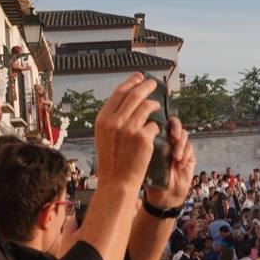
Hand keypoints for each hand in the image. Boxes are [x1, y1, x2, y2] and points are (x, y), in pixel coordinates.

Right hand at [93, 74, 160, 189]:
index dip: (131, 82)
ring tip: (156, 105)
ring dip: (154, 104)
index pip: (118, 93)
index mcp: (102, 120)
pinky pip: (154, 125)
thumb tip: (126, 103)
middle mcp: (115, 122)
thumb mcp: (103, 136)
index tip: (138, 77)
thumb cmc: (111, 162)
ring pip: (147, 107)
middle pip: (134, 95)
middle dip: (146, 86)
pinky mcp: (144, 138)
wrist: (116, 182)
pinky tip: (153, 132)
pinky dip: (155, 127)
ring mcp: (130, 129)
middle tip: (153, 83)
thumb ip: (112, 120)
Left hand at [145, 118, 196, 208]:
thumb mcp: (144, 164)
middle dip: (175, 128)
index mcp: (155, 141)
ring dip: (180, 144)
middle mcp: (168, 142)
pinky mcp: (189, 157)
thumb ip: (145, 149)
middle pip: (174, 125)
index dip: (161, 121)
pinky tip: (179, 164)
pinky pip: (190, 149)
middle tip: (173, 136)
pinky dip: (185, 154)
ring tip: (176, 157)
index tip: (159, 127)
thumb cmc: (151, 182)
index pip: (159, 123)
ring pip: (184, 135)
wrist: (164, 198)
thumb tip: (143, 135)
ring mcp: (179, 149)